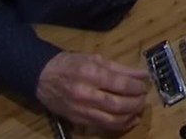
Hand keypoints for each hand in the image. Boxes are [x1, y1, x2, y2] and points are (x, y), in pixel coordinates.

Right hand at [36, 51, 150, 132]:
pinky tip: (130, 119)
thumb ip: (119, 68)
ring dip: (130, 115)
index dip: (136, 87)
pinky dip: (120, 125)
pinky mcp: (79, 120)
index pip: (120, 84)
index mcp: (90, 74)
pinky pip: (104, 126)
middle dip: (136, 102)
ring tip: (138, 108)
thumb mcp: (94, 58)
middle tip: (143, 97)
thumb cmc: (69, 64)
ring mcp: (81, 110)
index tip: (144, 85)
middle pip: (118, 104)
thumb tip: (141, 74)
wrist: (42, 77)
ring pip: (112, 119)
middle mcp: (85, 94)